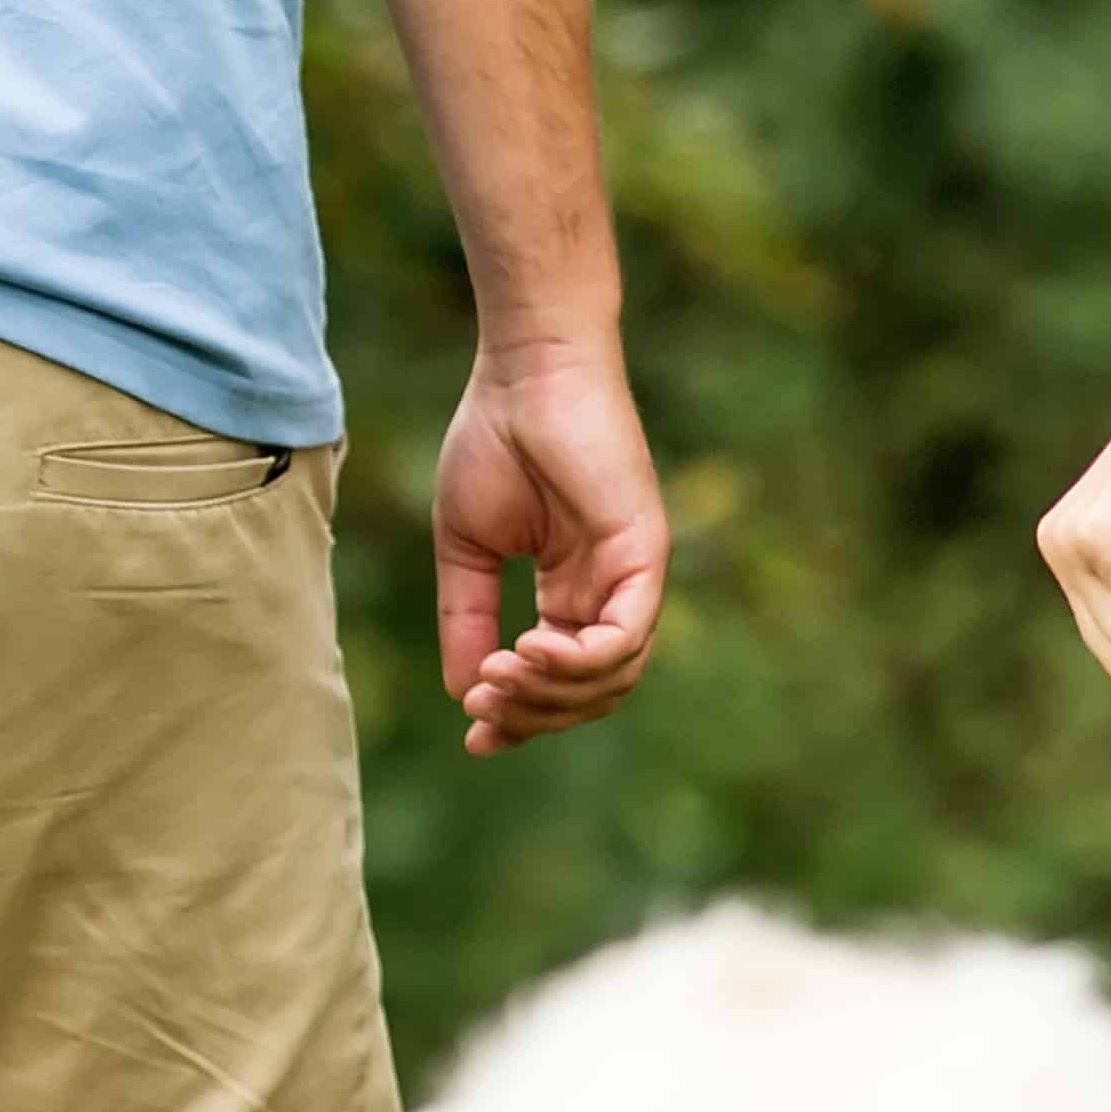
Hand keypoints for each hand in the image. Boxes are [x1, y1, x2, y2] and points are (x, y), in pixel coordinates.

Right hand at [430, 344, 672, 753]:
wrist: (522, 373)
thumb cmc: (494, 441)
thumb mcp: (465, 549)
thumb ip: (466, 618)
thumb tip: (464, 693)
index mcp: (572, 591)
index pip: (560, 681)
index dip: (520, 719)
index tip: (473, 737)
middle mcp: (610, 591)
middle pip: (589, 694)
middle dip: (531, 714)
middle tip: (480, 706)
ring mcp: (634, 575)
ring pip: (612, 678)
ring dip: (550, 692)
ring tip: (499, 672)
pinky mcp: (646, 553)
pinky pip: (626, 636)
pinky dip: (580, 660)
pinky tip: (529, 647)